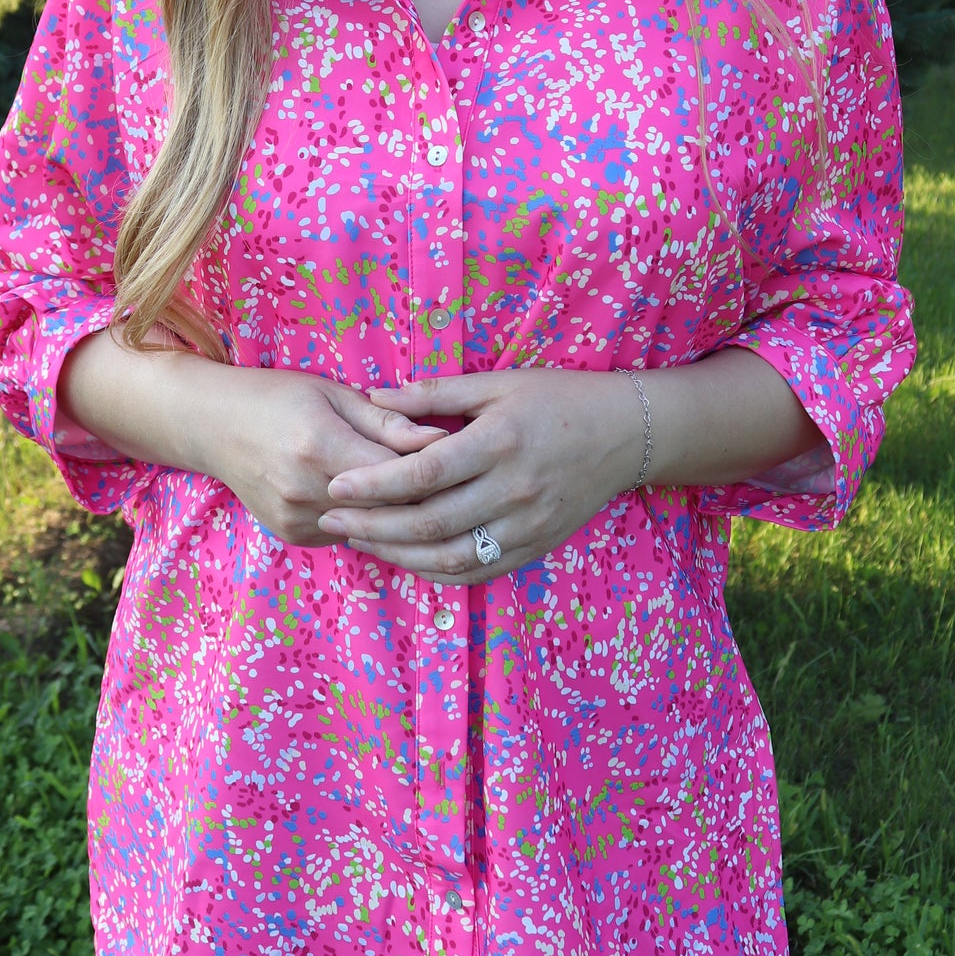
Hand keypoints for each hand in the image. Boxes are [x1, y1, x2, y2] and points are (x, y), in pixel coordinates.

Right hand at [208, 369, 447, 546]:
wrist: (214, 426)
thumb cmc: (278, 397)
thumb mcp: (334, 393)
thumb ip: (388, 421)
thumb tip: (442, 439)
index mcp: (320, 446)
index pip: (398, 473)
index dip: (433, 467)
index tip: (456, 456)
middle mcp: (305, 490)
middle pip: (389, 507)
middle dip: (422, 494)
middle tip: (447, 477)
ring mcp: (296, 519)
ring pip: (372, 527)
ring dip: (395, 510)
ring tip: (410, 485)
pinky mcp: (293, 536)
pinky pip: (348, 535)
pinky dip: (366, 519)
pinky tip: (370, 498)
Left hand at [316, 369, 644, 581]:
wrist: (624, 434)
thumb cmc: (557, 399)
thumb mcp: (499, 383)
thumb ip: (436, 392)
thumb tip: (375, 397)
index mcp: (499, 442)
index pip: (424, 473)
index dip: (375, 484)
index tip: (336, 486)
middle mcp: (513, 490)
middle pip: (430, 521)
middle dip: (372, 525)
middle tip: (330, 519)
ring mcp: (526, 526)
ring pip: (449, 556)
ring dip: (396, 554)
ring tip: (357, 541)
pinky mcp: (535, 547)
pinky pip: (477, 572)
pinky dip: (435, 571)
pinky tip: (404, 559)